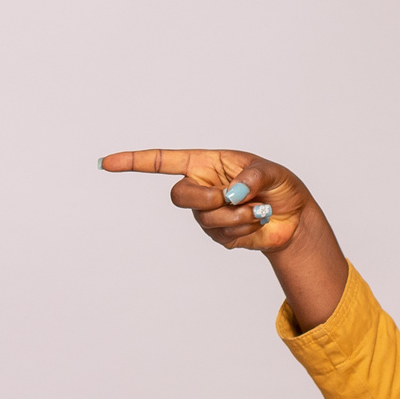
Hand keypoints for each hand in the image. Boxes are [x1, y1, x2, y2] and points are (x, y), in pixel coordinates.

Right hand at [99, 148, 314, 252]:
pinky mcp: (219, 236)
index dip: (133, 162)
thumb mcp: (272, 171)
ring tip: (260, 209)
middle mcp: (201, 187)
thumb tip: (230, 192)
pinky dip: (245, 228)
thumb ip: (251, 177)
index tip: (106, 163)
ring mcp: (207, 213)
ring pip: (205, 219)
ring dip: (237, 216)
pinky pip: (222, 236)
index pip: (162, 162)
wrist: (294, 217)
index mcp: (206, 163)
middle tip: (230, 198)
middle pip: (179, 196)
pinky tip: (259, 221)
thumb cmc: (280, 184)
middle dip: (204, 199)